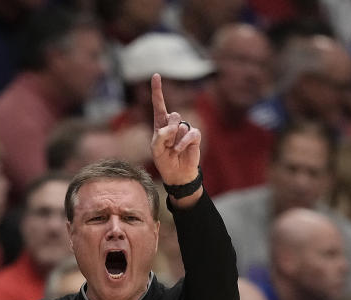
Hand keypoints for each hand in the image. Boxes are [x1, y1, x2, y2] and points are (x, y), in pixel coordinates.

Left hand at [150, 73, 201, 188]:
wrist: (177, 173)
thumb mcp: (155, 150)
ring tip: (173, 149)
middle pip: (173, 115)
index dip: (157, 90)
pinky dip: (183, 143)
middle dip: (169, 132)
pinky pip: (190, 133)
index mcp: (160, 124)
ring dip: (175, 140)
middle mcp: (173, 123)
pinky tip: (179, 150)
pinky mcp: (195, 136)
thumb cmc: (164, 160)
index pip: (159, 104)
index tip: (156, 75)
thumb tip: (172, 127)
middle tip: (168, 144)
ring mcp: (185, 129)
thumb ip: (160, 137)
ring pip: (181, 125)